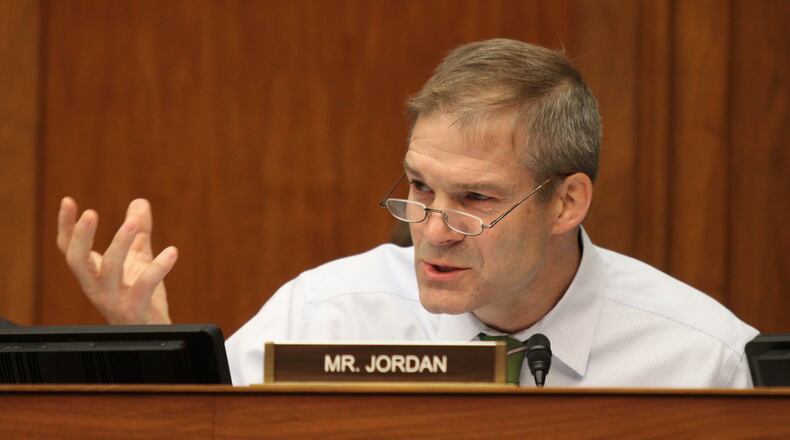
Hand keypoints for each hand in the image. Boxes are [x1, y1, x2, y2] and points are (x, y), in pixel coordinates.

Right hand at [57, 197, 177, 323]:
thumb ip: (139, 231)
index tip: (68, 201)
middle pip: (77, 261)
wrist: (154, 332)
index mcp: (93, 274)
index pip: (69, 249)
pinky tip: (172, 251)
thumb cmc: (140, 295)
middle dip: (81, 237)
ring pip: (109, 270)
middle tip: (90, 213)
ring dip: (120, 244)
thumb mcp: (138, 258)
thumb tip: (140, 201)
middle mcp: (97, 287)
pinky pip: (144, 286)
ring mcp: (114, 300)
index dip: (66, 227)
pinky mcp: (136, 310)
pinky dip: (158, 268)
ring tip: (133, 223)